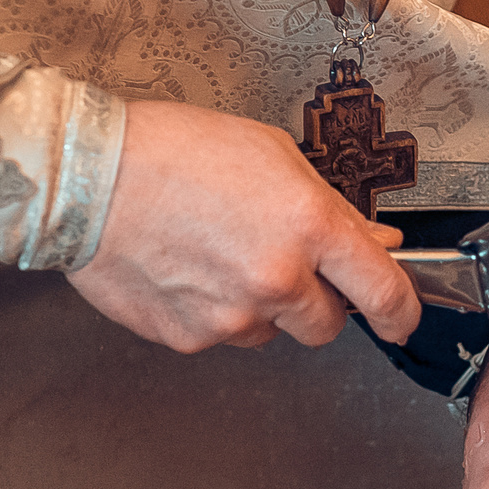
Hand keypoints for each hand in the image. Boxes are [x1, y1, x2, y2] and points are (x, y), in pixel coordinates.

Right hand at [65, 101, 421, 352]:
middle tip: (281, 264)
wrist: (87, 177)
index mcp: (309, 227)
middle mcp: (276, 280)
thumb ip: (330, 209)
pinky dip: (210, 311)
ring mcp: (230, 317)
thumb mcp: (271, 155)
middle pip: (327, 326)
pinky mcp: (188, 337)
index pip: (383, 292)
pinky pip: (219, 335)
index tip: (400, 316)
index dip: (401, 312)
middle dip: (316, 303)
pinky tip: (185, 268)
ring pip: (269, 332)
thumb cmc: (173, 150)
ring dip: (259, 306)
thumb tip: (373, 242)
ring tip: (216, 254)